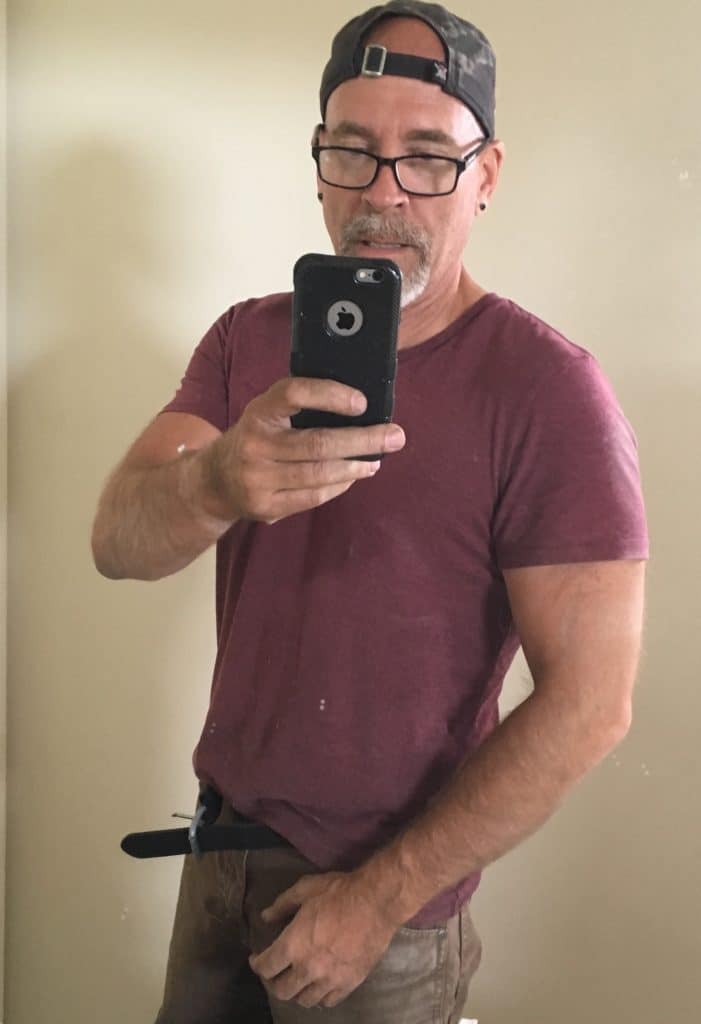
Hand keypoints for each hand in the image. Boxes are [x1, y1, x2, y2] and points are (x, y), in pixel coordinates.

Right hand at [199, 377, 405, 523]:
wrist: (213, 481)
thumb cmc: (255, 438)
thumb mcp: (266, 414)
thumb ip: (300, 408)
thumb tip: (360, 408)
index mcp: (258, 412)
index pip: (294, 393)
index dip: (330, 395)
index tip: (362, 402)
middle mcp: (255, 444)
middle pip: (318, 443)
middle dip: (363, 440)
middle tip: (395, 436)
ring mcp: (258, 479)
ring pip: (320, 474)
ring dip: (356, 466)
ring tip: (376, 459)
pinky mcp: (266, 507)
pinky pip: (313, 496)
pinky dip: (340, 486)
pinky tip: (353, 476)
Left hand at [247, 870, 398, 1008]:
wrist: (376, 902)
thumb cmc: (339, 892)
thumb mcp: (306, 889)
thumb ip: (282, 904)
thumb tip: (265, 917)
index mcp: (293, 945)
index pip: (266, 967)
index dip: (257, 964)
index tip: (256, 958)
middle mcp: (308, 968)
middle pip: (282, 990)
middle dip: (273, 982)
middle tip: (275, 971)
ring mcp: (330, 979)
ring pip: (305, 1000)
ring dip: (296, 991)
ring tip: (297, 980)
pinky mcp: (350, 983)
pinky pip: (329, 1001)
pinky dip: (320, 996)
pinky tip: (320, 985)